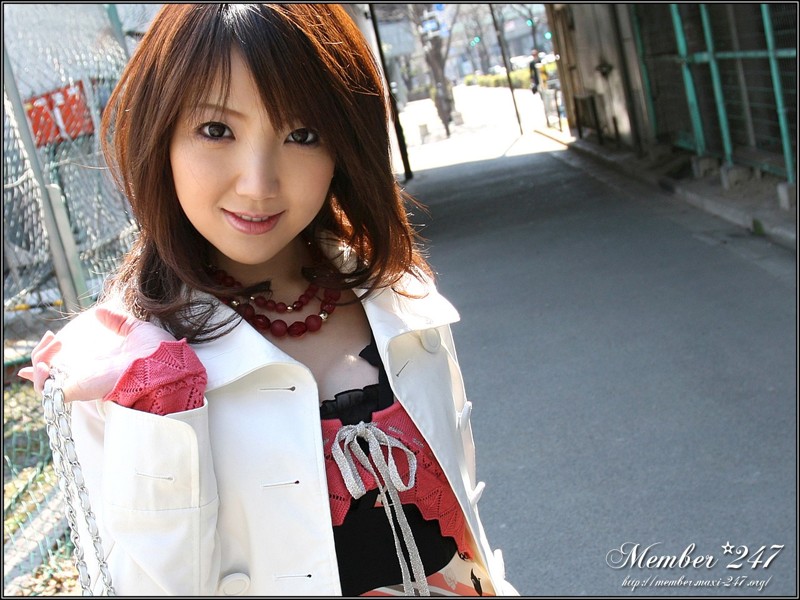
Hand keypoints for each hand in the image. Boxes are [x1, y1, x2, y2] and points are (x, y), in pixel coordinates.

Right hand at [18, 305, 176, 401]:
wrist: (163, 364)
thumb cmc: (156, 351)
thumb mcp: (134, 330)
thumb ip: (117, 322)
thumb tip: (99, 312)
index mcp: (99, 365)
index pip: (70, 367)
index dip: (52, 360)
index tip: (46, 343)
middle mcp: (87, 377)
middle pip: (50, 374)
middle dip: (41, 354)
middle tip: (53, 337)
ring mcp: (80, 385)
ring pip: (44, 382)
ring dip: (39, 359)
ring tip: (55, 342)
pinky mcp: (77, 390)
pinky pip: (47, 391)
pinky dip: (40, 377)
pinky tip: (45, 362)